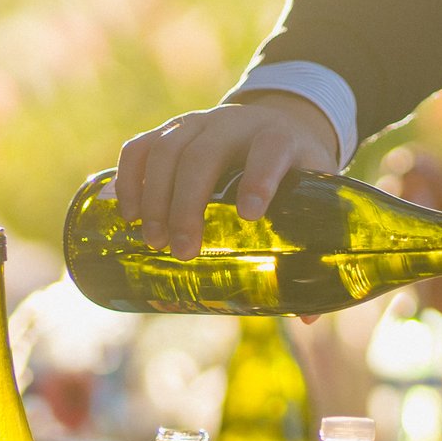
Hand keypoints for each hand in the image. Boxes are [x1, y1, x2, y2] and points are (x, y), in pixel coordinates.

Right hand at [114, 91, 339, 257]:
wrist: (274, 122)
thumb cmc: (295, 169)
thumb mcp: (314, 195)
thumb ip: (311, 248)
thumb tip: (305, 318)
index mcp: (279, 138)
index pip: (270, 151)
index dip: (259, 179)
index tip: (248, 214)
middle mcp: (235, 124)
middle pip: (204, 155)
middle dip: (188, 204)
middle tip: (183, 252)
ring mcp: (198, 124)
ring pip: (166, 150)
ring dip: (154, 198)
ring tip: (153, 241)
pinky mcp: (169, 131)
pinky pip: (139, 147)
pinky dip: (128, 179)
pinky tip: (129, 215)